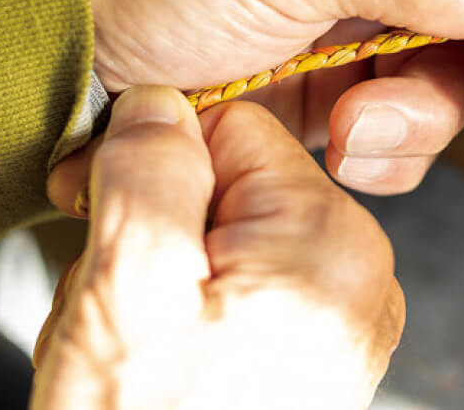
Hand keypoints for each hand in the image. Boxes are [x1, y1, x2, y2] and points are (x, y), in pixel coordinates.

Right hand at [34, 86, 402, 408]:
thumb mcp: (130, 287)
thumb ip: (151, 171)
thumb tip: (160, 101)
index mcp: (333, 236)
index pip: (239, 129)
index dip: (158, 157)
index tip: (102, 199)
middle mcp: (361, 270)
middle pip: (238, 183)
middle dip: (165, 222)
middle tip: (125, 298)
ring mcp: (347, 316)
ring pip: (235, 235)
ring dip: (174, 272)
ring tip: (149, 343)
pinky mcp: (325, 350)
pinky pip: (252, 286)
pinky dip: (201, 308)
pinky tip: (176, 361)